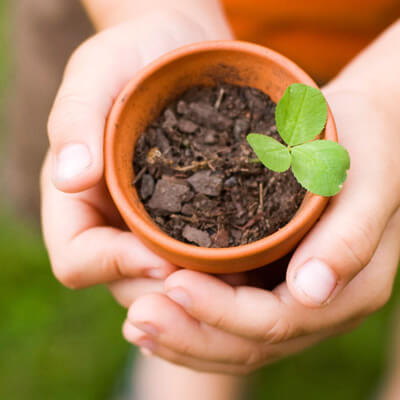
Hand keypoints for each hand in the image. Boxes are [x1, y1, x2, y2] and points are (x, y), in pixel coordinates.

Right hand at [42, 10, 226, 291]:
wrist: (181, 52)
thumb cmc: (133, 54)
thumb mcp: (98, 72)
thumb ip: (76, 120)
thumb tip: (69, 177)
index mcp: (79, 199)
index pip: (78, 258)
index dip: (113, 266)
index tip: (160, 258)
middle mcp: (115, 222)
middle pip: (126, 284)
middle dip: (165, 291)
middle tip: (213, 285)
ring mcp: (153, 227)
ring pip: (167, 283)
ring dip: (199, 291)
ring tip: (240, 282)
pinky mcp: (190, 220)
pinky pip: (201, 260)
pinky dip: (222, 271)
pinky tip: (253, 264)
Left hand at [122, 89, 399, 373]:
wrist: (361, 134)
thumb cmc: (367, 147)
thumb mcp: (364, 180)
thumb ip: (348, 236)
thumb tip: (312, 291)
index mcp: (348, 288)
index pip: (277, 320)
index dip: (223, 312)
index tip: (174, 285)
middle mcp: (317, 304)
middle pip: (248, 342)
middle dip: (190, 335)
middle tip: (138, 318)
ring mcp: (291, 297)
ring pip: (233, 341)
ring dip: (182, 337)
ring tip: (136, 322)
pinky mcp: (269, 281)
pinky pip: (227, 317)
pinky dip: (189, 320)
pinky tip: (153, 306)